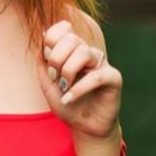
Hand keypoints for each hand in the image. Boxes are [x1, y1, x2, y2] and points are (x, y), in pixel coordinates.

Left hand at [37, 18, 121, 140]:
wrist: (83, 126)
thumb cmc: (66, 104)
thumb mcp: (48, 84)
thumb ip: (43, 65)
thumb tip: (41, 46)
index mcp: (72, 51)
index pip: (63, 29)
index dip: (51, 40)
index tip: (47, 61)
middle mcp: (88, 53)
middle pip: (72, 39)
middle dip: (56, 58)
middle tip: (54, 77)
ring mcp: (101, 64)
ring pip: (84, 53)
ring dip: (68, 71)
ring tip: (63, 87)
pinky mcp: (113, 78)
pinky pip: (96, 76)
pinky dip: (79, 88)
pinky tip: (69, 98)